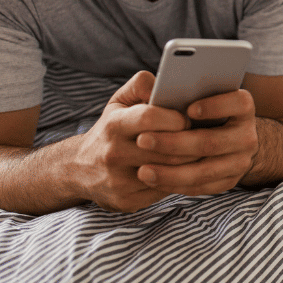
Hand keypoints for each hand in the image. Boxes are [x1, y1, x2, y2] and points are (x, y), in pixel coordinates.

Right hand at [72, 70, 193, 212]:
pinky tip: (185, 170)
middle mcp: (113, 154)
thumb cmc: (110, 129)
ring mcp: (119, 181)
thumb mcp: (118, 102)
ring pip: (168, 172)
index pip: (150, 117)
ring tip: (200, 152)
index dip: (175, 117)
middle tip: (204, 136)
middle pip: (165, 148)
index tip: (188, 117)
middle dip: (190, 141)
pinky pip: (163, 191)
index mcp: (113, 125)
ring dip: (190, 162)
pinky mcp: (127, 201)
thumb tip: (163, 81)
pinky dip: (178, 180)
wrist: (79, 169)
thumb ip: (141, 85)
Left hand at [134, 88, 258, 197]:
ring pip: (204, 171)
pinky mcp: (229, 181)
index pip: (237, 103)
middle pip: (211, 142)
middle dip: (174, 143)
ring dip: (170, 172)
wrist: (231, 138)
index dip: (215, 106)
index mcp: (243, 107)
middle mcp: (247, 135)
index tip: (188, 109)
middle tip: (142, 140)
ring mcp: (240, 162)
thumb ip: (185, 88)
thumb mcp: (201, 93)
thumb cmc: (203, 109)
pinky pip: (201, 187)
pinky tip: (153, 180)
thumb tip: (156, 88)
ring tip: (142, 170)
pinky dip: (175, 185)